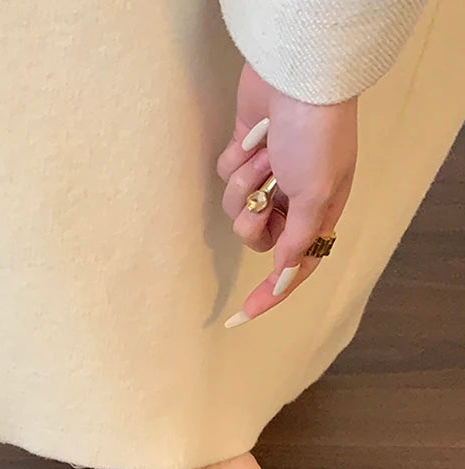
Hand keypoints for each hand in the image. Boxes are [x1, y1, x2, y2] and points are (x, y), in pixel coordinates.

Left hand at [216, 62, 357, 324]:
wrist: (299, 76)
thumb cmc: (316, 135)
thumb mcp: (317, 195)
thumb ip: (299, 240)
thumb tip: (285, 275)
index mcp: (319, 214)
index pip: (294, 269)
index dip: (269, 294)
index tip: (240, 317)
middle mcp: (292, 201)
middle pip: (257, 238)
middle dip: (254, 216)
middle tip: (267, 189)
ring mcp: (266, 178)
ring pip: (235, 208)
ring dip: (245, 182)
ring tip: (264, 153)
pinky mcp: (243, 155)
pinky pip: (225, 177)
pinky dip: (235, 158)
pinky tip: (253, 136)